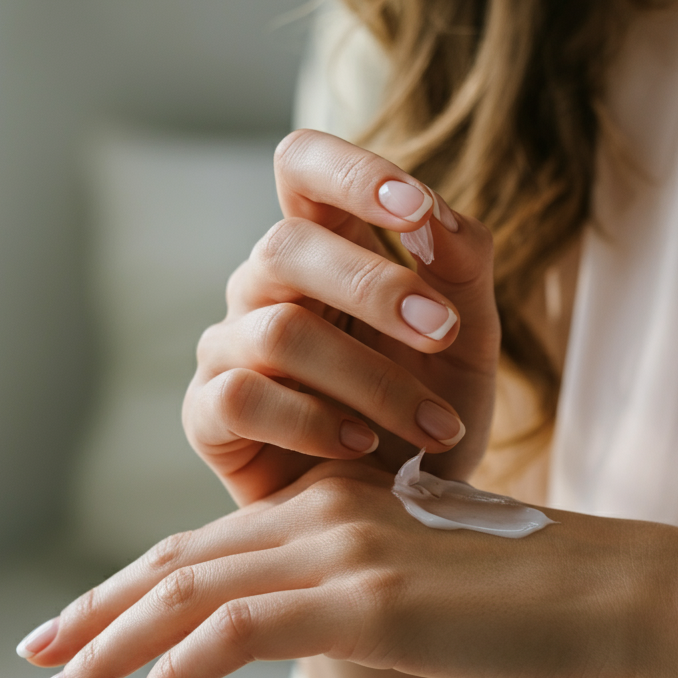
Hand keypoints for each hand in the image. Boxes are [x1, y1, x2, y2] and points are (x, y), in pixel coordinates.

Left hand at [17, 463, 646, 677]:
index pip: (210, 547)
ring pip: (191, 595)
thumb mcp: (435, 580)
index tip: (83, 623)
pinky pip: (242, 633)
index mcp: (341, 506)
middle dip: (96, 614)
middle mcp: (330, 516)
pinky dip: (178, 669)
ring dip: (109, 646)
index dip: (135, 584)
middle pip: (180, 565)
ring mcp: (347, 555)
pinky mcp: (372, 602)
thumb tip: (325, 619)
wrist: (625, 593)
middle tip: (33, 656)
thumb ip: (370, 586)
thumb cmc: (539, 595)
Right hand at [182, 130, 501, 505]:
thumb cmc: (429, 415)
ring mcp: (229, 349)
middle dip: (374, 287)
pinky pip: (241, 398)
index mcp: (326, 248)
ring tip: (433, 425)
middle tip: (441, 334)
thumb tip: (436, 218)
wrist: (404, 511)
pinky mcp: (209, 416)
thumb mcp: (469, 343)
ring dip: (369, 378)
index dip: (350, 172)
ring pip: (276, 330)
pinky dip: (312, 423)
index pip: (304, 166)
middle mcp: (266, 288)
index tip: (415, 211)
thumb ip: (463, 271)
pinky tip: (362, 446)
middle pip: (284, 245)